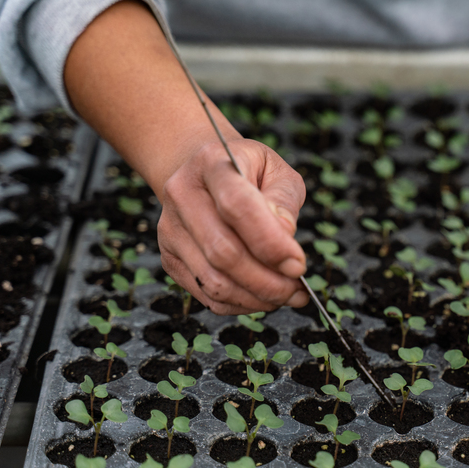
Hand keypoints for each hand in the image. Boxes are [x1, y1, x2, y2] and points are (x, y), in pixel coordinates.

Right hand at [158, 138, 308, 314]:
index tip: (298, 264)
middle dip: (268, 281)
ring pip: (213, 281)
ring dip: (256, 298)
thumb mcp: (278, 172)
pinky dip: (240, 304)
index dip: (270, 243)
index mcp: (213, 163)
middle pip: (222, 252)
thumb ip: (284, 203)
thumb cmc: (250, 172)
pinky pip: (206, 294)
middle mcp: (183, 195)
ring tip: (288, 295)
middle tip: (297, 289)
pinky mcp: (170, 258)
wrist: (204, 173)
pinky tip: (264, 298)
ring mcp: (171, 229)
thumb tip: (285, 242)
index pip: (237, 207)